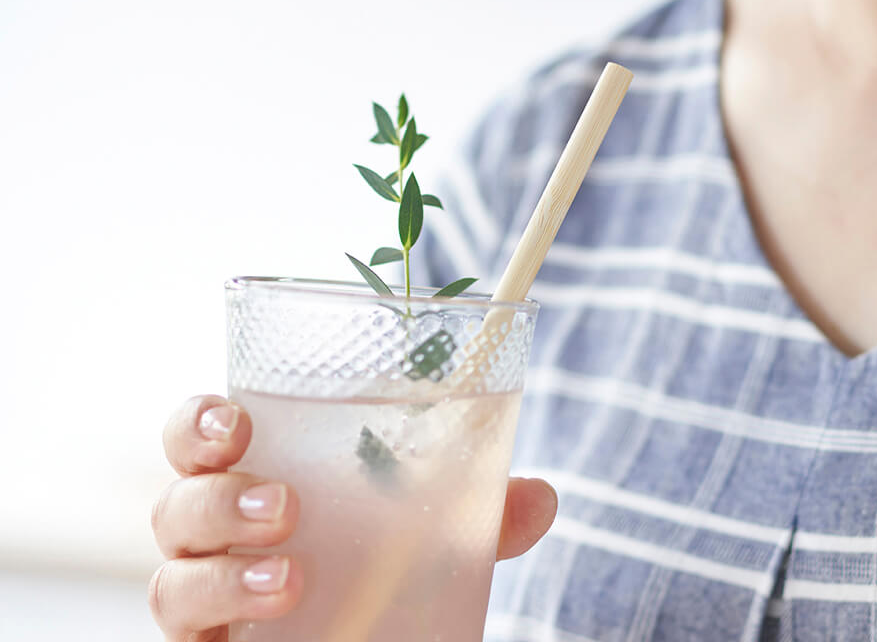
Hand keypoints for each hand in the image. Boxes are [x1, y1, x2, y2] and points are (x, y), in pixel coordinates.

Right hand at [149, 395, 557, 641]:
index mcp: (256, 473)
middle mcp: (217, 536)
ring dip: (224, 578)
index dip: (200, 423)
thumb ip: (476, 507)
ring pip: (172, 582)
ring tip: (291, 579)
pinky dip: (214, 636)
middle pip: (176, 505)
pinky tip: (262, 635)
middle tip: (286, 505)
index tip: (237, 419)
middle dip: (216, 498)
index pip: (199, 436)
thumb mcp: (429, 527)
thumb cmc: (376, 558)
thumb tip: (542, 496)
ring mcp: (208, 600)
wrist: (367, 635)